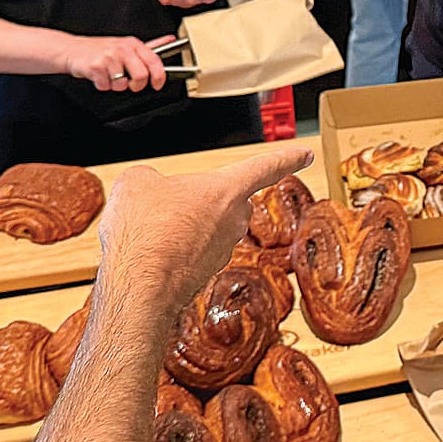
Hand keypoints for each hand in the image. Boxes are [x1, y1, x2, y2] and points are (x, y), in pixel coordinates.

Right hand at [62, 34, 169, 92]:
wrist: (71, 50)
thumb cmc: (100, 49)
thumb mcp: (126, 44)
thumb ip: (149, 46)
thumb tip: (171, 40)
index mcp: (133, 44)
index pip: (154, 60)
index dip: (159, 76)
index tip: (158, 84)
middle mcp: (122, 49)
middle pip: (141, 76)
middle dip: (136, 86)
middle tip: (130, 84)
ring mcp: (109, 57)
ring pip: (122, 84)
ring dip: (115, 85)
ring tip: (109, 75)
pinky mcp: (96, 66)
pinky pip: (106, 86)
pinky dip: (102, 85)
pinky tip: (98, 75)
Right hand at [96, 147, 313, 316]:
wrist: (138, 286)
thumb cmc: (146, 232)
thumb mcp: (137, 182)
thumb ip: (151, 178)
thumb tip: (149, 188)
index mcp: (227, 190)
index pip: (265, 167)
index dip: (287, 158)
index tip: (305, 155)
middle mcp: (233, 222)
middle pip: (230, 201)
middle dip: (206, 199)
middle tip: (173, 202)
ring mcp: (220, 252)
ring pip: (208, 228)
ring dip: (185, 226)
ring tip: (151, 229)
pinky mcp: (203, 276)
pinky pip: (192, 253)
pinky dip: (174, 250)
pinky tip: (150, 251)